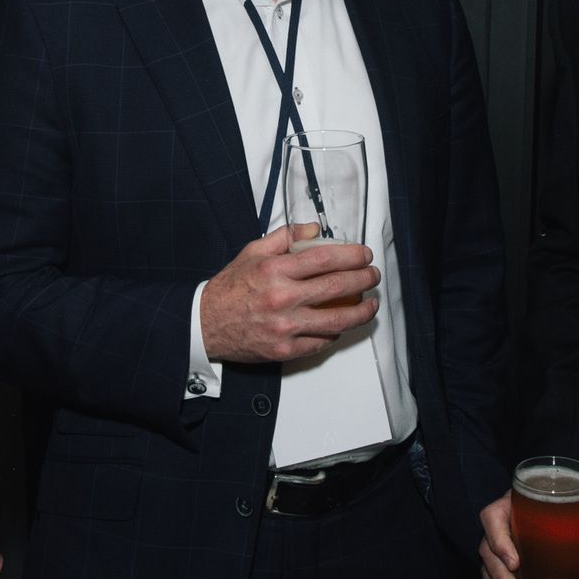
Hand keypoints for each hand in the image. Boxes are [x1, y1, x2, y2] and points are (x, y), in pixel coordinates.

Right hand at [199, 226, 380, 363]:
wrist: (206, 324)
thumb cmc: (230, 288)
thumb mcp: (252, 252)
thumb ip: (284, 237)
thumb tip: (314, 229)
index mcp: (275, 270)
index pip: (324, 258)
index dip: (351, 255)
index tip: (364, 254)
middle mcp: (282, 298)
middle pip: (336, 287)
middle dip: (363, 279)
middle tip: (372, 275)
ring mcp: (285, 326)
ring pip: (336, 320)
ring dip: (361, 312)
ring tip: (371, 305)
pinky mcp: (285, 349)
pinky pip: (321, 342)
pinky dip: (336, 333)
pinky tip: (343, 324)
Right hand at [478, 491, 578, 578]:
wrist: (568, 514)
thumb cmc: (571, 514)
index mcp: (512, 506)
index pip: (492, 518)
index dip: (498, 540)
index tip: (515, 563)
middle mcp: (500, 526)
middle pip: (488, 552)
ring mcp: (499, 547)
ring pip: (489, 571)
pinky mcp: (503, 565)